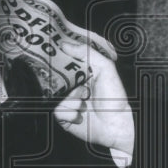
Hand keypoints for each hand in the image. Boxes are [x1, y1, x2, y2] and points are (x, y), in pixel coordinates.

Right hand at [53, 43, 134, 166]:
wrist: (116, 123)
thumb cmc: (114, 95)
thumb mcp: (105, 68)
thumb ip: (86, 53)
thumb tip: (64, 44)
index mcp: (78, 72)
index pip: (61, 61)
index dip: (56, 58)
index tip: (51, 51)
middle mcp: (70, 85)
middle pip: (53, 77)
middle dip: (62, 79)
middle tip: (75, 82)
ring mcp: (65, 100)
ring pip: (56, 95)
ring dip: (73, 98)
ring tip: (85, 100)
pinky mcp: (63, 116)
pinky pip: (58, 110)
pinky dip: (71, 112)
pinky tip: (82, 114)